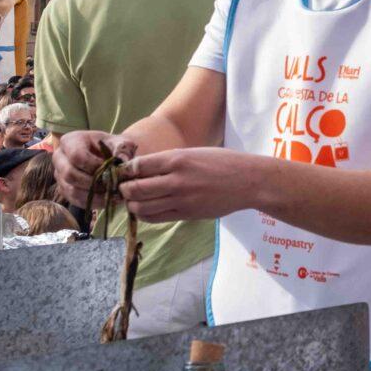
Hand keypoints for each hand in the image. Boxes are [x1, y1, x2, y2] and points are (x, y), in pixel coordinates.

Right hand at [52, 130, 134, 207]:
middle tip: (112, 185)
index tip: (111, 170)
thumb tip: (122, 159)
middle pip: (70, 174)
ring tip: (113, 194)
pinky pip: (76, 200)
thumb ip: (123, 148)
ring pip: (72, 190)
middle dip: (93, 182)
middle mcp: (59, 158)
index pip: (76, 156)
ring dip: (94, 195)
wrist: (109, 157)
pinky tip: (108, 199)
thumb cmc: (113, 147)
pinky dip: (93, 202)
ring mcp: (60, 176)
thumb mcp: (121, 143)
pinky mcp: (65, 190)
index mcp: (70, 141)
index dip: (94, 166)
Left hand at [118, 147, 257, 223]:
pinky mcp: (186, 214)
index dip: (125, 172)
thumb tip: (141, 169)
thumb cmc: (222, 163)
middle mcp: (176, 180)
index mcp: (177, 159)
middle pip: (135, 189)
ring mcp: (181, 200)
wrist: (247, 181)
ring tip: (133, 200)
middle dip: (124, 190)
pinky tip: (147, 209)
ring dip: (132, 204)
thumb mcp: (193, 152)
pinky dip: (145, 214)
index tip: (122, 173)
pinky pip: (156, 218)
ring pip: (142, 207)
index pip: (137, 167)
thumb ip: (168, 161)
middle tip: (123, 188)